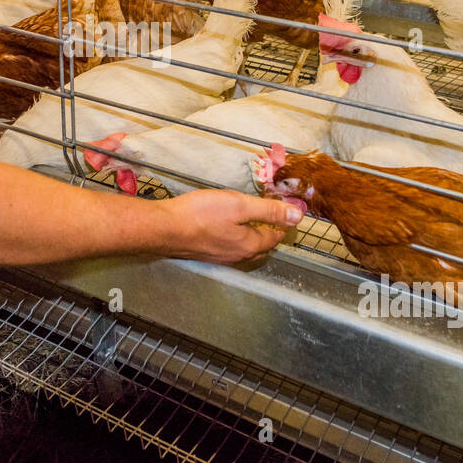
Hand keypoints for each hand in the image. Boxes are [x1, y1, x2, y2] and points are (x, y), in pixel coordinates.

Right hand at [158, 190, 301, 263]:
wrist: (164, 228)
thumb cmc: (201, 214)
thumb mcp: (239, 205)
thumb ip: (269, 211)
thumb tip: (298, 216)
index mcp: (250, 245)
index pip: (275, 236)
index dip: (283, 223)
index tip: (286, 211)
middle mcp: (237, 256)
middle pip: (261, 246)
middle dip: (269, 232)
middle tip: (272, 216)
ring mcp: (219, 257)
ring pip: (244, 247)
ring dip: (251, 236)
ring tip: (251, 220)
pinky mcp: (204, 253)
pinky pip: (228, 247)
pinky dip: (234, 237)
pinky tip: (226, 227)